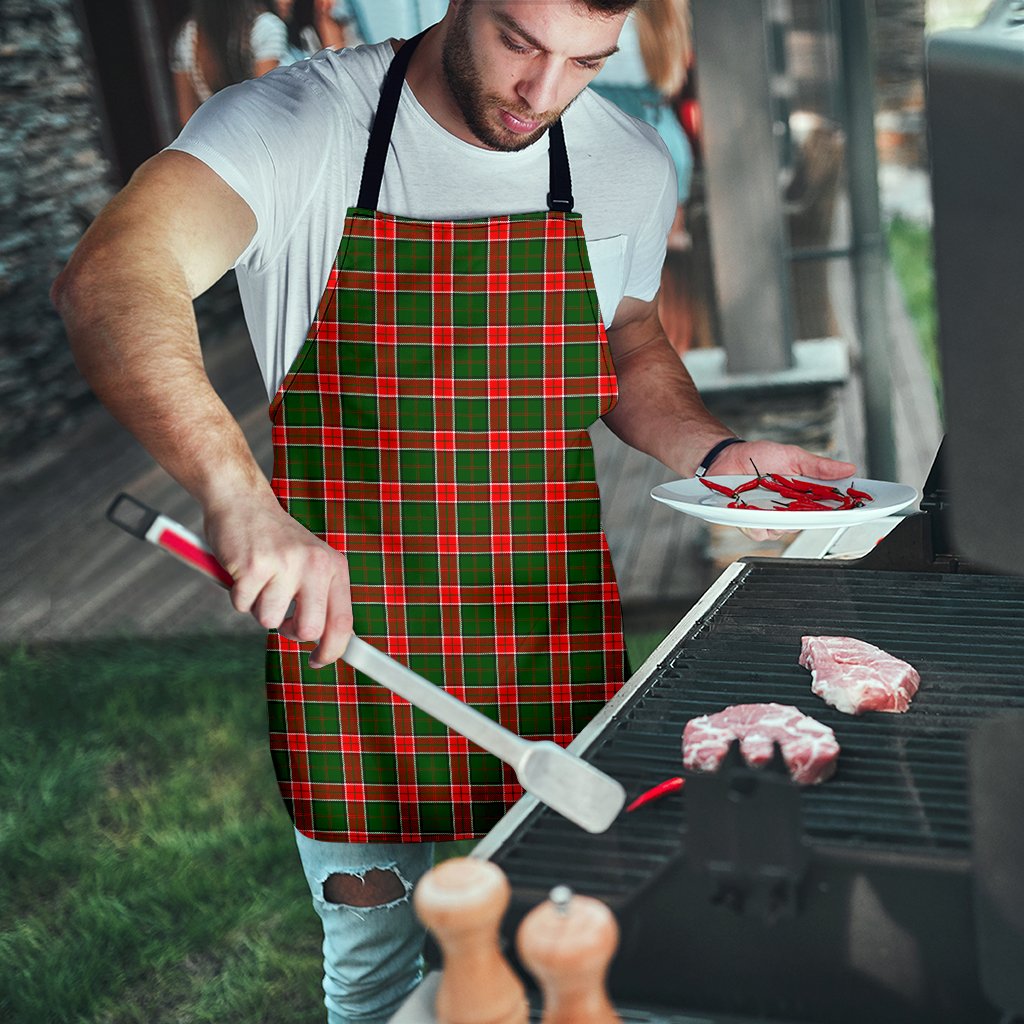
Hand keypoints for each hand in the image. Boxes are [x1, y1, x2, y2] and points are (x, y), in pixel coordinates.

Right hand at [203, 494, 351, 667]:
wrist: (243, 501)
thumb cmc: (275, 541)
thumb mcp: (310, 563)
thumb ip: (320, 598)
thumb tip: (327, 644)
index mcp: (334, 567)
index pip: (343, 622)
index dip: (332, 650)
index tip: (318, 661)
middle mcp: (315, 564)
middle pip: (309, 630)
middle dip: (289, 631)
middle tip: (280, 615)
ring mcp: (285, 564)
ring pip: (269, 620)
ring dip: (258, 607)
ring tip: (259, 579)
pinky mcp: (254, 565)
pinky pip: (242, 605)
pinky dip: (238, 595)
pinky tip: (243, 570)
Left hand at [707, 440, 856, 542]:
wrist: (727, 457)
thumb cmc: (759, 456)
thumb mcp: (793, 456)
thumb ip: (819, 466)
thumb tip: (848, 468)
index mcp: (804, 495)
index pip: (829, 508)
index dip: (844, 511)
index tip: (857, 508)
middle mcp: (789, 510)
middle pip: (809, 523)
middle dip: (810, 515)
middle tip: (805, 502)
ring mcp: (770, 518)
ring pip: (784, 531)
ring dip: (780, 518)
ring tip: (771, 499)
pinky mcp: (751, 523)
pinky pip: (760, 532)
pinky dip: (758, 522)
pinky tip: (753, 508)